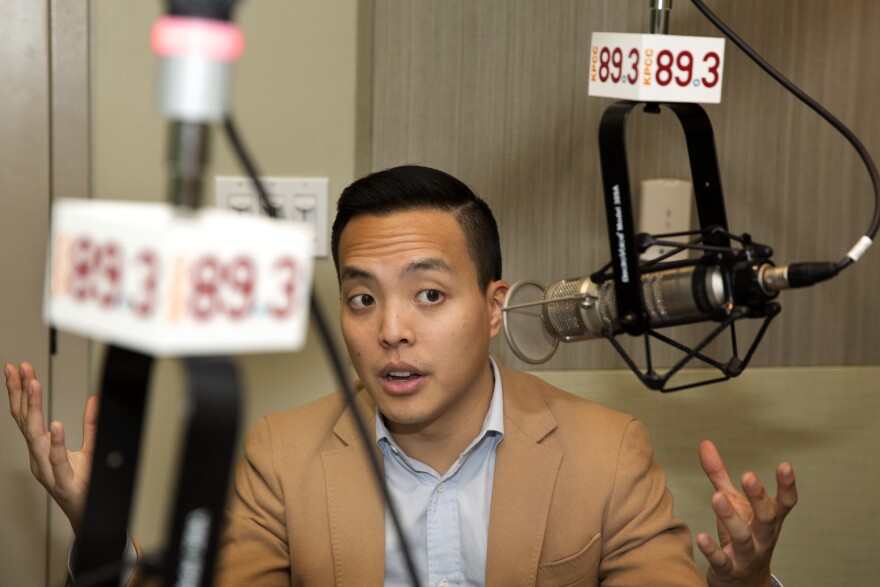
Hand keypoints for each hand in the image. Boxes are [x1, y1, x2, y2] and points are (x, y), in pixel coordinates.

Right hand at [6, 361, 96, 533]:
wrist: (88, 513)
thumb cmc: (83, 483)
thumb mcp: (90, 448)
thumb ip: (91, 425)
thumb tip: (94, 400)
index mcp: (41, 448)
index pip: (26, 415)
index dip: (21, 392)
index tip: (19, 369)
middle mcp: (39, 457)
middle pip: (24, 421)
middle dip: (20, 393)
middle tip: (19, 368)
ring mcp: (48, 469)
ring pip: (35, 437)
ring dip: (33, 409)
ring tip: (33, 385)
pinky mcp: (63, 481)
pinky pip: (57, 460)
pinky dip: (56, 442)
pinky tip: (56, 425)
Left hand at [696, 440, 796, 586]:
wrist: (743, 582)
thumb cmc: (741, 534)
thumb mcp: (733, 502)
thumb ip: (719, 474)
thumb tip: (705, 443)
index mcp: (768, 519)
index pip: (785, 503)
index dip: (787, 486)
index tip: (785, 465)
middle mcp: (762, 537)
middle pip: (766, 518)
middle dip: (759, 498)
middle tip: (749, 476)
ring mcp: (747, 555)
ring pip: (743, 538)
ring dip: (730, 518)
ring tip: (716, 497)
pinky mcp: (729, 570)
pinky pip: (723, 561)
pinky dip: (712, 551)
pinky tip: (701, 537)